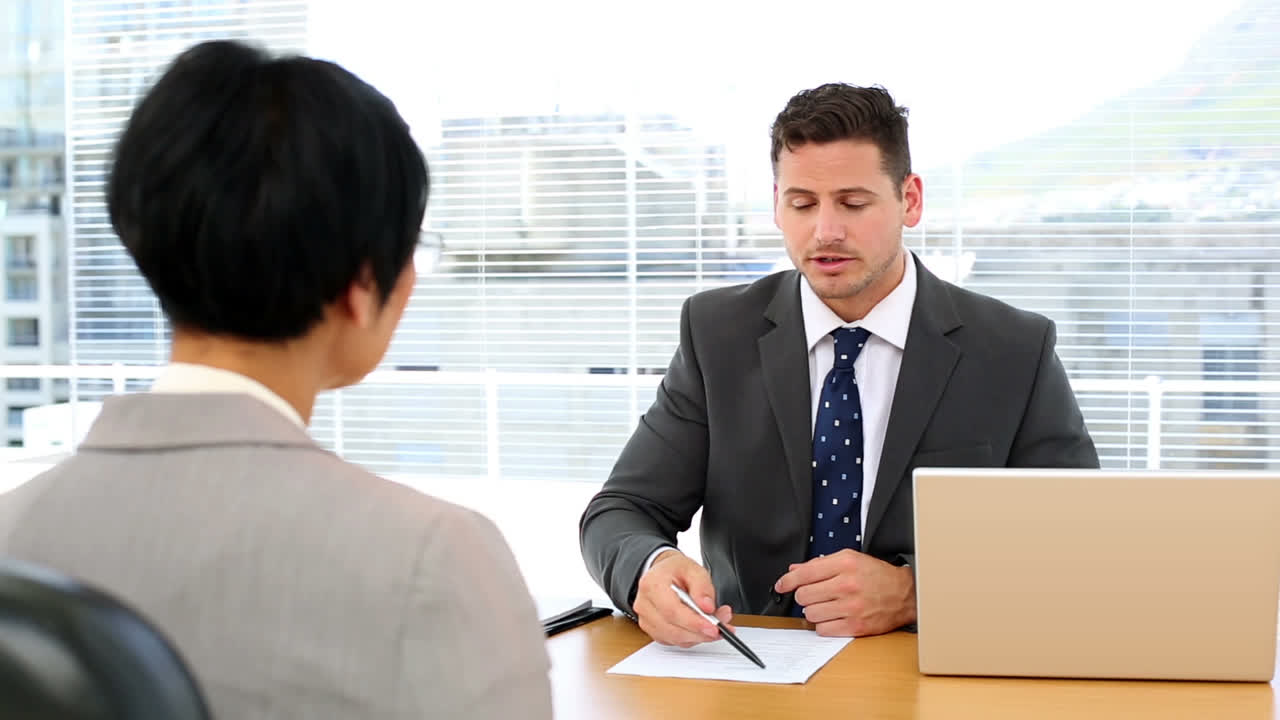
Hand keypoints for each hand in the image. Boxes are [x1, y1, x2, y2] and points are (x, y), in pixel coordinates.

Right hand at [634, 549, 734, 646]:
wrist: (662, 574)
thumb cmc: (675, 570)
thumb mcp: (693, 569)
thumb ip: (702, 587)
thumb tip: (707, 607)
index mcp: (652, 585)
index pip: (672, 611)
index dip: (694, 623)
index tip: (714, 627)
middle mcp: (645, 605)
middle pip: (673, 629)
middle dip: (701, 632)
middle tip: (721, 628)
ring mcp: (646, 620)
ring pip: (675, 639)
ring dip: (698, 636)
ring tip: (715, 624)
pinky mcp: (653, 631)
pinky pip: (675, 642)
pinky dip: (691, 638)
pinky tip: (701, 628)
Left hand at [773, 549, 914, 636]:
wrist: (905, 594)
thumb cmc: (876, 576)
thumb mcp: (850, 559)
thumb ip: (820, 564)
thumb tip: (794, 570)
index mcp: (845, 564)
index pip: (804, 574)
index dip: (787, 581)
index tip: (782, 585)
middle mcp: (847, 585)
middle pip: (804, 596)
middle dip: (805, 596)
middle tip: (815, 595)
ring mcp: (851, 608)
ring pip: (810, 614)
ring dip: (814, 611)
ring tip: (827, 606)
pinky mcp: (855, 627)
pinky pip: (823, 630)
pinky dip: (824, 625)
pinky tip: (833, 618)